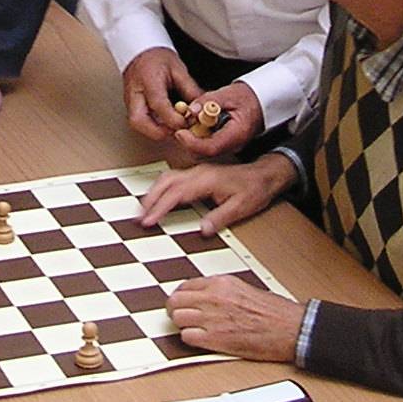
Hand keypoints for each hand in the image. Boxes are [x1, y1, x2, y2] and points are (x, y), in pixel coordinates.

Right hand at [122, 47, 201, 142]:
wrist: (141, 51)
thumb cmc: (157, 57)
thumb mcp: (178, 69)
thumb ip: (189, 89)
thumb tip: (201, 107)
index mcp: (147, 80)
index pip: (158, 105)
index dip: (174, 118)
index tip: (187, 121)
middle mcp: (134, 92)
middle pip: (138, 121)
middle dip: (158, 132)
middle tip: (176, 131)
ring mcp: (130, 100)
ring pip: (137, 124)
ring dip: (155, 131)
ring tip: (173, 128)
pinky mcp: (131, 106)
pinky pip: (140, 121)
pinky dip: (153, 126)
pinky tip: (166, 124)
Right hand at [137, 152, 294, 235]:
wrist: (264, 175)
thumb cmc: (254, 189)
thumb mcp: (241, 207)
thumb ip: (220, 218)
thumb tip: (202, 230)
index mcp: (206, 180)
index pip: (176, 193)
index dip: (159, 207)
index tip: (148, 220)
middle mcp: (198, 173)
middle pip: (165, 183)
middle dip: (149, 200)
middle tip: (138, 217)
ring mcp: (197, 172)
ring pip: (167, 178)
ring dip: (153, 193)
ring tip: (143, 210)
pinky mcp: (198, 174)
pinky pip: (173, 178)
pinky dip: (161, 188)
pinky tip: (158, 199)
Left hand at [166, 275, 305, 361]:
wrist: (288, 328)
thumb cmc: (273, 311)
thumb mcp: (243, 288)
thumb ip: (221, 290)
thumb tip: (204, 295)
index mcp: (221, 283)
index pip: (185, 285)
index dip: (181, 296)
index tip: (183, 302)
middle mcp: (213, 298)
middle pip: (175, 301)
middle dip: (175, 309)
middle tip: (180, 315)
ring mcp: (212, 319)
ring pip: (177, 319)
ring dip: (182, 324)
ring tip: (191, 328)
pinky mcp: (215, 339)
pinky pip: (187, 337)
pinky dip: (190, 339)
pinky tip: (200, 339)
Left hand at [172, 80, 263, 160]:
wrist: (260, 102)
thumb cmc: (248, 98)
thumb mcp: (228, 94)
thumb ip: (209, 101)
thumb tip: (191, 110)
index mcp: (237, 135)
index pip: (210, 148)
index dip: (191, 142)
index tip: (180, 132)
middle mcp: (233, 146)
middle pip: (204, 153)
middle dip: (189, 140)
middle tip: (181, 125)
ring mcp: (228, 147)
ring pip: (203, 151)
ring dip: (192, 138)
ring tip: (191, 121)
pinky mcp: (223, 145)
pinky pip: (206, 146)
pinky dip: (197, 136)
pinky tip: (198, 124)